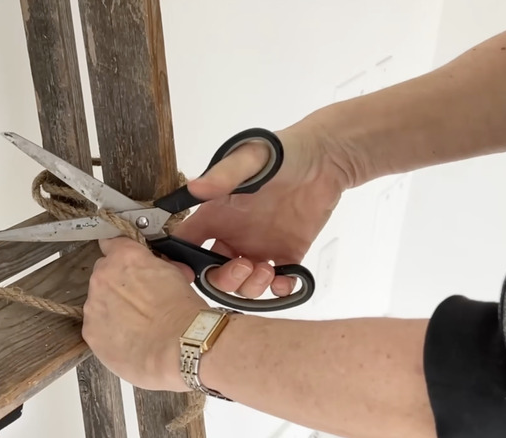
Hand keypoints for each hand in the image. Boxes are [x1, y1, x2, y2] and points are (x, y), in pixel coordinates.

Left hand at [82, 237, 208, 391]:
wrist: (179, 346)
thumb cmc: (182, 312)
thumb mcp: (175, 274)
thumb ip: (155, 266)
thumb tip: (155, 268)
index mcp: (124, 257)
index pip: (111, 244)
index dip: (120, 256)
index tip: (125, 264)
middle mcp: (103, 276)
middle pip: (103, 276)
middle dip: (118, 286)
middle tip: (139, 302)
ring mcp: (93, 305)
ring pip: (98, 303)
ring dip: (112, 310)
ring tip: (136, 326)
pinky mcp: (90, 332)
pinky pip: (96, 328)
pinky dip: (109, 333)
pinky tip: (128, 340)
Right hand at [172, 122, 349, 296]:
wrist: (325, 157)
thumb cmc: (281, 152)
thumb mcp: (250, 159)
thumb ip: (224, 176)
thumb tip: (195, 188)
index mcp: (216, 215)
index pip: (185, 242)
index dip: (179, 262)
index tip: (186, 273)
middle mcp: (233, 235)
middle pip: (212, 272)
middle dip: (223, 280)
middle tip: (243, 266)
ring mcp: (259, 247)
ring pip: (243, 283)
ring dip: (251, 286)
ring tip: (267, 271)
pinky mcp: (288, 254)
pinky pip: (278, 283)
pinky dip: (279, 290)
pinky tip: (284, 280)